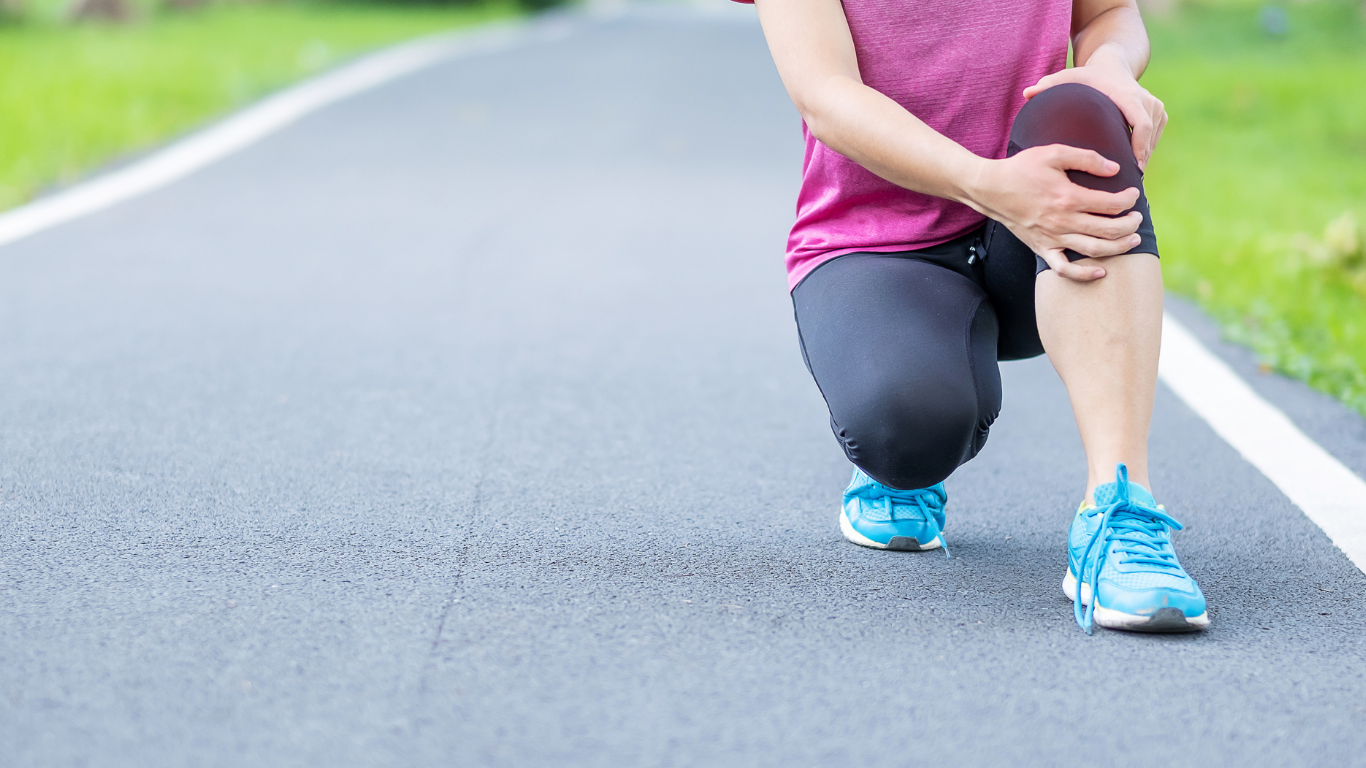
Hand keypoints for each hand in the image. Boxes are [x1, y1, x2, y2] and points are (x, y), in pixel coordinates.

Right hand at [964, 147, 1142, 281]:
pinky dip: (1084, 275)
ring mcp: (1053, 238)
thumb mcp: (1053, 153)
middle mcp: (1063, 221)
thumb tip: (1114, 168)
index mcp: (1068, 197)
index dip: (1129, 199)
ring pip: (1094, 250)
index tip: (1133, 194)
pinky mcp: (1042, 248)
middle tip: (1138, 217)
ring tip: (1132, 240)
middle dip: (1130, 224)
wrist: (990, 189)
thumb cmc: (1021, 169)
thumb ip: (1086, 158)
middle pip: (1109, 230)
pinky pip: (1065, 269)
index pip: (1111, 203)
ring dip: (1119, 247)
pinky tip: (1101, 272)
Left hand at [1023, 61, 1166, 170]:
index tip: (1133, 168)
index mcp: (1127, 95)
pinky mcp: (1159, 112)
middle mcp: (1146, 99)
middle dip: (1141, 158)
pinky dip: (1146, 151)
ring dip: (1144, 157)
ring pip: (1154, 138)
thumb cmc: (1087, 76)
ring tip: (1129, 179)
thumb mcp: (1068, 77)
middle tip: (1128, 183)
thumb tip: (1026, 93)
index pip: (1142, 124)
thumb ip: (1048, 85)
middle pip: (1150, 135)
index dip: (1140, 147)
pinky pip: (1156, 136)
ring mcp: (1155, 105)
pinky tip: (1132, 167)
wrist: (1113, 64)